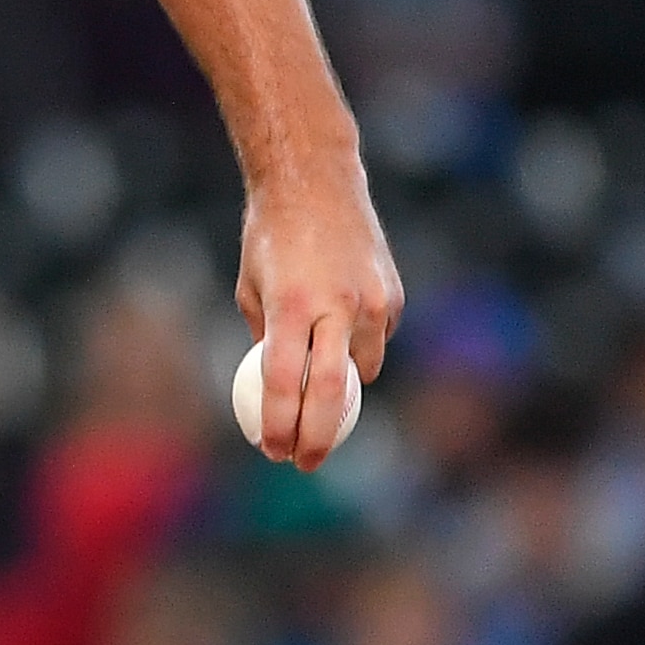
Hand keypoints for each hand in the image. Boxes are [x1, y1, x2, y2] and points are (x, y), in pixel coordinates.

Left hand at [237, 162, 401, 467]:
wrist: (316, 182)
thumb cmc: (270, 238)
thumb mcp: (252, 289)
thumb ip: (268, 342)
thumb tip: (275, 396)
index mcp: (292, 305)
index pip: (287, 385)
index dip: (280, 427)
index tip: (273, 453)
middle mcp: (337, 306)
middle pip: (333, 394)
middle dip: (318, 438)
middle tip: (304, 462)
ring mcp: (371, 301)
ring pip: (362, 372)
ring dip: (341, 391)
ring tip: (318, 392)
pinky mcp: (392, 296)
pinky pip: (375, 342)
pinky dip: (358, 350)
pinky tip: (339, 335)